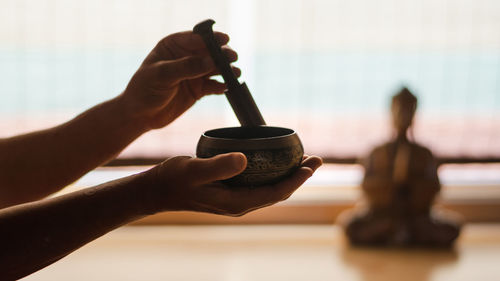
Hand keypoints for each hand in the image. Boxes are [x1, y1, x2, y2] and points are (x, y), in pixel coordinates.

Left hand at [119, 31, 239, 129]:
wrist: (141, 115)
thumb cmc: (144, 90)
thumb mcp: (162, 75)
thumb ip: (186, 67)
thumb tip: (211, 60)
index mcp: (173, 46)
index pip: (195, 38)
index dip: (210, 39)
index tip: (223, 41)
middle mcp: (186, 57)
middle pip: (209, 52)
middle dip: (222, 54)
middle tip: (232, 58)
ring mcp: (193, 73)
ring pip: (215, 68)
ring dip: (226, 70)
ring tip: (235, 74)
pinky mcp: (198, 89)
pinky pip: (214, 85)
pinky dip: (222, 86)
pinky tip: (227, 87)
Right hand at [144, 153, 321, 215]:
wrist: (157, 190)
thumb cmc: (173, 180)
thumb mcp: (195, 170)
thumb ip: (219, 166)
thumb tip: (245, 159)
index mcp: (236, 202)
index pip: (276, 193)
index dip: (296, 180)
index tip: (311, 165)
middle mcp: (240, 203)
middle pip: (278, 191)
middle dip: (299, 177)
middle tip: (316, 159)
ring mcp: (235, 198)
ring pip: (270, 187)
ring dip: (288, 174)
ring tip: (302, 159)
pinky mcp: (230, 190)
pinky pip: (259, 182)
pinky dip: (272, 171)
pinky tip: (274, 159)